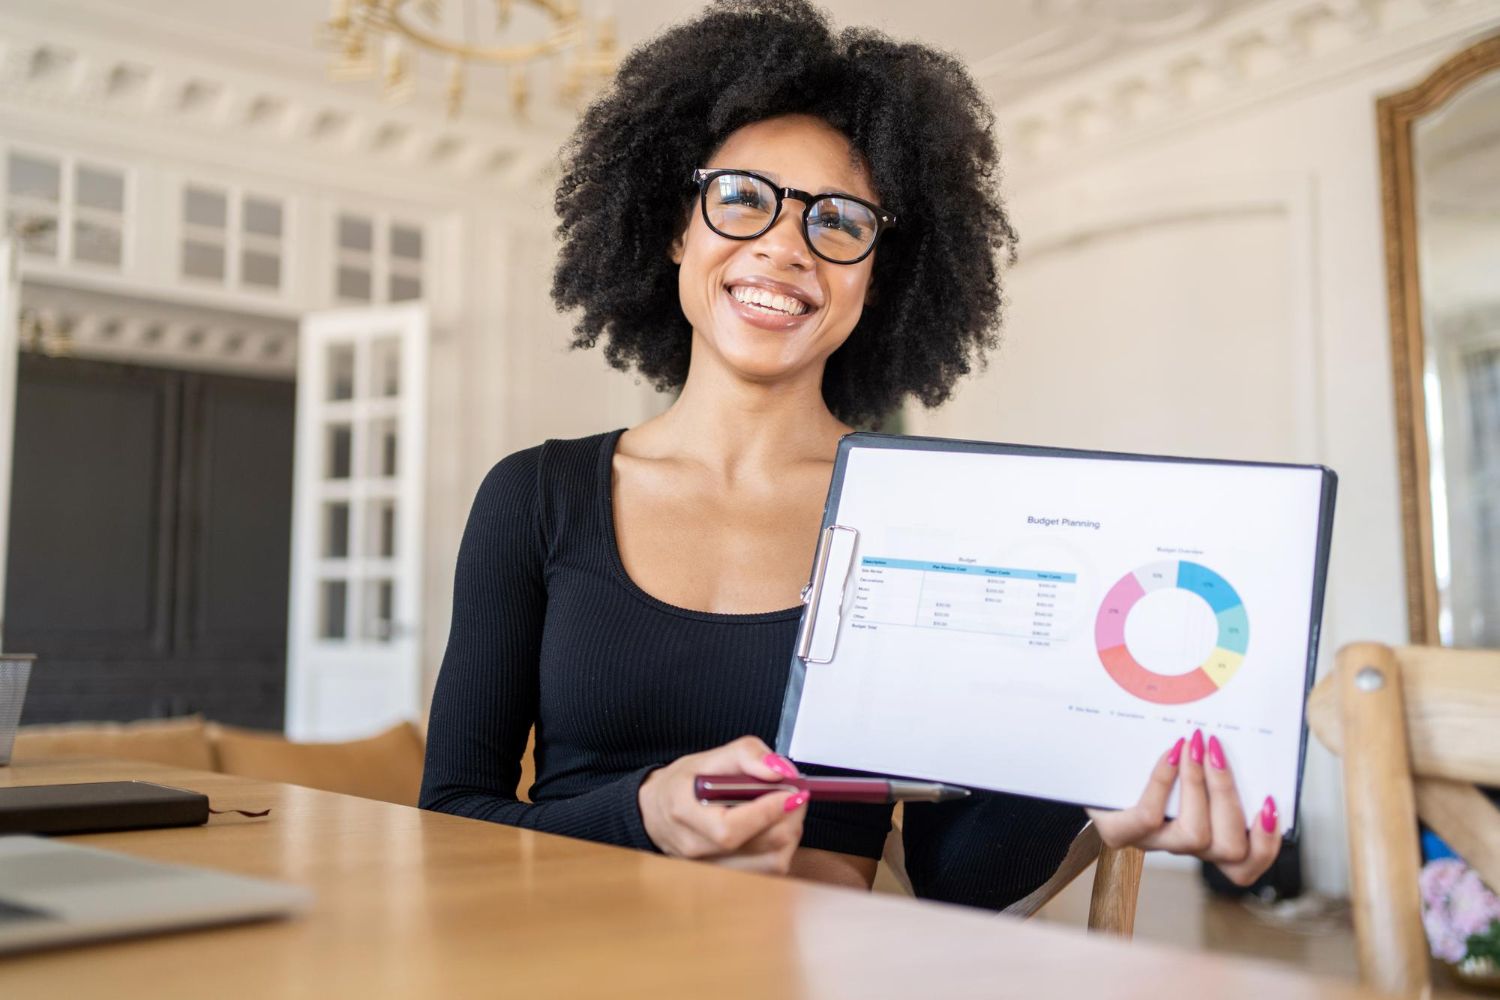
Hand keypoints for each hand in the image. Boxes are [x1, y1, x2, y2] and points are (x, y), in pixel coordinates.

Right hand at [638, 736, 808, 873]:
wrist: (657, 812)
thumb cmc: (683, 785)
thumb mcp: (709, 757)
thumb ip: (747, 755)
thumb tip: (781, 771)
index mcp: (684, 813)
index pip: (731, 829)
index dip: (769, 811)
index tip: (793, 790)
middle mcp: (695, 849)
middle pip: (761, 848)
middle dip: (790, 817)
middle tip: (797, 793)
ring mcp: (710, 870)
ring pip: (771, 864)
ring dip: (790, 833)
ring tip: (787, 809)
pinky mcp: (728, 880)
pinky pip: (769, 871)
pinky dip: (782, 847)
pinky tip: (776, 827)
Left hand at [1085, 730, 1280, 886]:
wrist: (1091, 770)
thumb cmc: (1146, 767)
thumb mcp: (1189, 768)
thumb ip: (1214, 765)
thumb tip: (1236, 741)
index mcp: (1207, 839)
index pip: (1246, 864)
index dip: (1267, 843)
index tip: (1271, 803)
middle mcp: (1182, 848)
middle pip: (1229, 847)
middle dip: (1229, 793)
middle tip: (1218, 749)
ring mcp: (1151, 844)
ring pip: (1195, 835)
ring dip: (1199, 785)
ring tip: (1195, 744)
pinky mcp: (1120, 834)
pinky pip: (1149, 816)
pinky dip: (1165, 781)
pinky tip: (1171, 753)